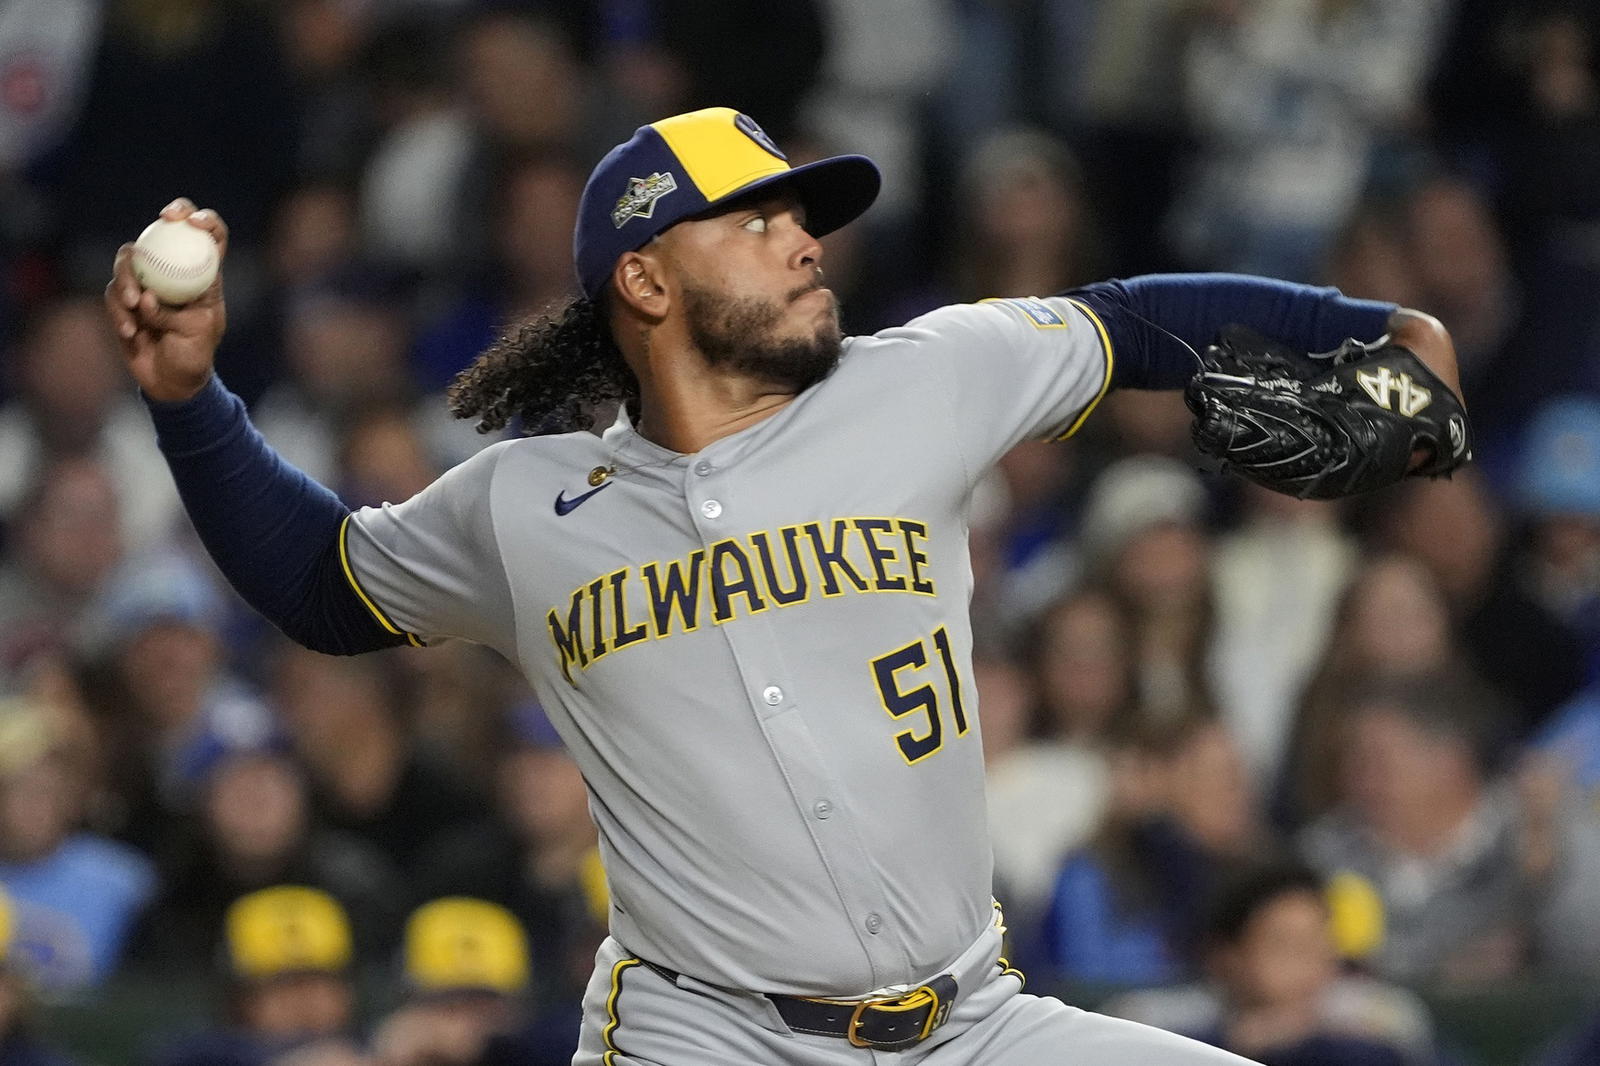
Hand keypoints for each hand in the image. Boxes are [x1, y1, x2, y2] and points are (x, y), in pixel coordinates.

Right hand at [103, 197, 227, 401]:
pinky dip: (119, 311)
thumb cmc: (195, 355)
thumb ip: (176, 312)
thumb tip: (149, 296)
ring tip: (134, 306)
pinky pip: (113, 293)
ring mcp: (147, 282)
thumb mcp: (200, 331)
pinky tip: (129, 331)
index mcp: (204, 275)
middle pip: (164, 232)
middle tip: (149, 237)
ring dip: (127, 280)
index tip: (193, 221)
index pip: (210, 237)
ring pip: (129, 260)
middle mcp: (175, 272)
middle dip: (161, 224)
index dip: (204, 219)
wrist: (172, 382)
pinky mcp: (123, 299)